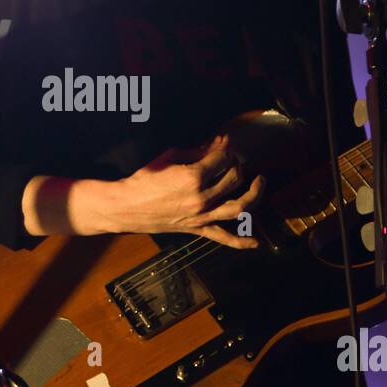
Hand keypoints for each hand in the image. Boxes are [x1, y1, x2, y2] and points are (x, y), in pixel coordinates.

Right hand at [110, 134, 265, 248]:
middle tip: (233, 158)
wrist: (126, 206)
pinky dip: (241, 242)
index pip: (222, 159)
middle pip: (234, 178)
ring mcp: (201, 216)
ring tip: (260, 181)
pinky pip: (222, 238)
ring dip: (254, 193)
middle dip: (237, 164)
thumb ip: (196, 151)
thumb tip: (218, 143)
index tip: (225, 143)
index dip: (226, 148)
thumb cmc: (144, 179)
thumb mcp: (168, 157)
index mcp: (193, 176)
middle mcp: (201, 197)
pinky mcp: (196, 229)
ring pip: (238, 206)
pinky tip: (255, 242)